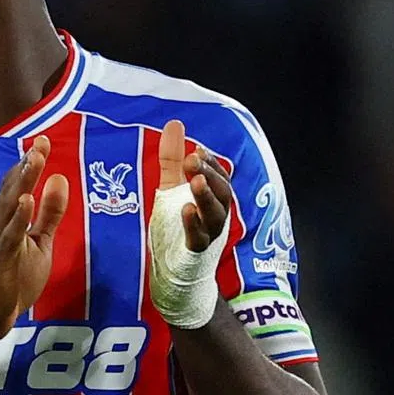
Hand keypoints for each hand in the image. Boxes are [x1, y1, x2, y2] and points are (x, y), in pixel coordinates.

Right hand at [0, 136, 68, 346]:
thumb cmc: (11, 280)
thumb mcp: (39, 243)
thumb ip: (50, 213)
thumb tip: (60, 179)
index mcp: (6, 219)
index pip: (17, 185)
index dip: (29, 163)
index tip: (41, 140)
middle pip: (13, 189)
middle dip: (27, 166)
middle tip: (39, 142)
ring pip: (10, 207)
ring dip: (22, 183)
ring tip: (34, 161)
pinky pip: (9, 236)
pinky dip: (18, 218)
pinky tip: (27, 201)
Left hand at [156, 119, 232, 249]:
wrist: (175, 271)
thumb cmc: (176, 226)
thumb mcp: (171, 186)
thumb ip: (173, 158)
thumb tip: (174, 123)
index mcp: (213, 198)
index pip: (220, 176)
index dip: (212, 163)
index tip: (197, 149)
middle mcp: (216, 215)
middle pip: (222, 192)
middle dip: (209, 174)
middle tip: (192, 160)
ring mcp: (208, 234)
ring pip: (215, 214)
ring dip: (206, 196)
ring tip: (196, 180)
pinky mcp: (195, 251)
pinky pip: (199, 237)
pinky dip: (194, 224)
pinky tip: (186, 210)